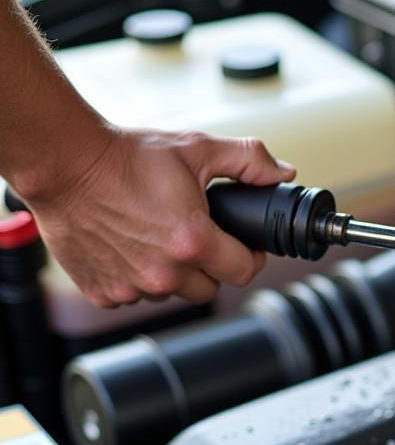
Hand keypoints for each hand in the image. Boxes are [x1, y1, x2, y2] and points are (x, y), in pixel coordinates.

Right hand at [21, 125, 295, 306]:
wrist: (62, 163)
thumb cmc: (124, 157)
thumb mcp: (195, 148)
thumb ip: (247, 160)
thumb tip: (282, 173)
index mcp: (193, 243)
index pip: (244, 271)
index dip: (249, 257)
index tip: (241, 244)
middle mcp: (164, 273)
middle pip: (210, 288)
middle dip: (209, 265)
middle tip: (194, 236)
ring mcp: (133, 287)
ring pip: (173, 293)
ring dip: (172, 273)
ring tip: (156, 236)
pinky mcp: (106, 293)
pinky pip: (136, 295)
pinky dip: (137, 277)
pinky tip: (129, 246)